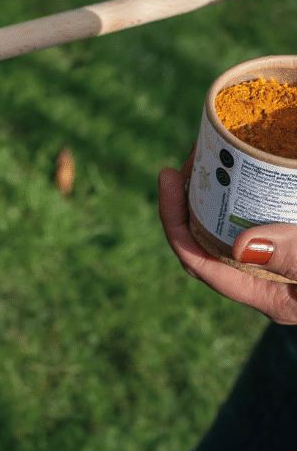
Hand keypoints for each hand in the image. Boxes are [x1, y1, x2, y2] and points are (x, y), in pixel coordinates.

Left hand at [159, 150, 296, 323]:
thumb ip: (292, 258)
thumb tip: (240, 246)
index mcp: (265, 296)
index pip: (197, 261)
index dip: (174, 220)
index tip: (166, 178)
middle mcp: (265, 283)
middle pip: (206, 242)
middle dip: (189, 201)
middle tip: (187, 159)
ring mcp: (279, 266)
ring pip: (231, 228)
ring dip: (216, 194)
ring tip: (209, 155)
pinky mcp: (292, 244)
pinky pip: (259, 218)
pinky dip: (248, 194)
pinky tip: (247, 165)